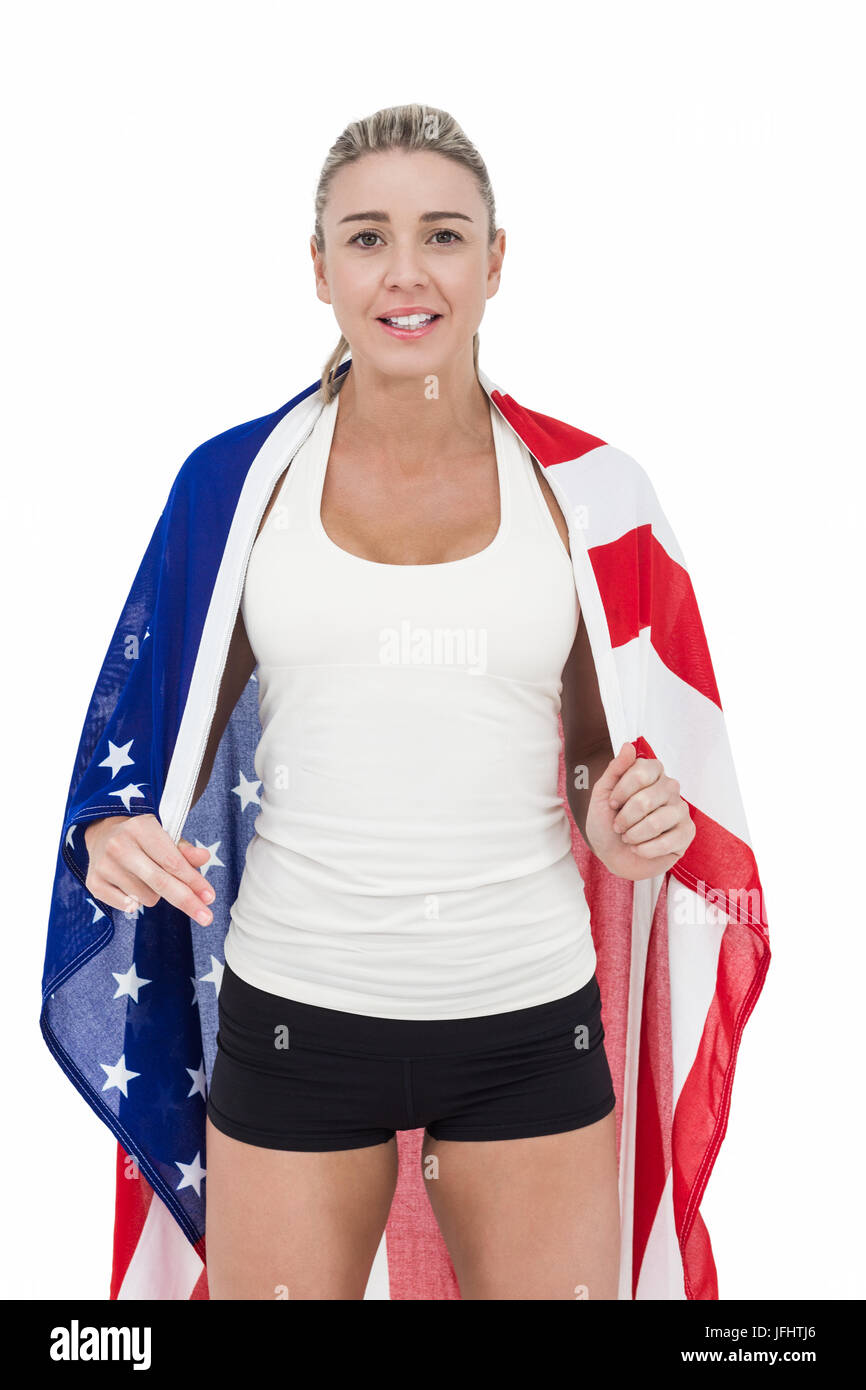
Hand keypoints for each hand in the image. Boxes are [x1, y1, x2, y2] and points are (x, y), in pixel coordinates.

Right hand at [83, 813, 215, 923]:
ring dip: (156, 895)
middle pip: (160, 882)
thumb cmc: (142, 838)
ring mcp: (104, 865)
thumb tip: (204, 858)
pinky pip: (127, 906)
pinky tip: (130, 886)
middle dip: (186, 901)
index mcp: (141, 828)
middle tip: (206, 917)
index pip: (172, 862)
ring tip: (146, 877)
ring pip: (146, 898)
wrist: (102, 834)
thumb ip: (185, 851)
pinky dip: (136, 902)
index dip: (193, 882)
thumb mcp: (164, 837)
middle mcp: (119, 845)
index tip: (210, 898)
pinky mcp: (93, 883)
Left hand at [585, 742, 694, 879]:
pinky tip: (639, 849)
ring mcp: (681, 809)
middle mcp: (670, 787)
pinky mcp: (687, 832)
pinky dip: (645, 849)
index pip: (641, 772)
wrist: (612, 854)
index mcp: (652, 772)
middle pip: (646, 800)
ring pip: (656, 822)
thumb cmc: (607, 821)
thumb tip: (628, 746)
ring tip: (628, 838)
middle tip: (618, 826)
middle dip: (624, 818)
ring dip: (633, 835)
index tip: (612, 803)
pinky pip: (668, 841)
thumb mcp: (602, 794)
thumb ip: (615, 769)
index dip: (621, 791)